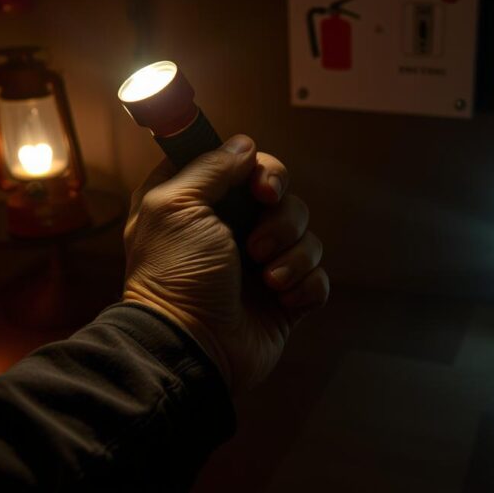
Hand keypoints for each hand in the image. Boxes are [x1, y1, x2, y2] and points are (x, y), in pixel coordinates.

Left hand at [122, 135, 328, 394]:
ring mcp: (261, 265)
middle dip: (281, 219)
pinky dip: (304, 286)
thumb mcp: (175, 205)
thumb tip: (244, 145)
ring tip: (266, 280)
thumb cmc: (175, 277)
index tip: (261, 187)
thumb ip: (209, 166)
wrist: (194, 348)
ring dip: (291, 257)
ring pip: (306, 236)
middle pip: (285, 198)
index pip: (245, 165)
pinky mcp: (286, 298)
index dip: (260, 171)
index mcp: (200, 205)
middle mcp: (231, 230)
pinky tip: (281, 300)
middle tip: (257, 245)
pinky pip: (318, 276)